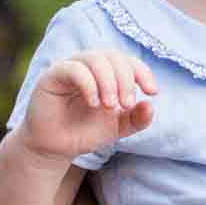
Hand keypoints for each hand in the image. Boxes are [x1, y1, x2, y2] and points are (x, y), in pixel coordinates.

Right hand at [20, 50, 155, 162]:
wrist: (56, 147)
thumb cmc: (85, 131)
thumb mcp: (118, 127)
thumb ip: (137, 118)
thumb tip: (150, 105)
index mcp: (107, 72)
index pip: (128, 61)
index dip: (143, 73)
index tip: (152, 92)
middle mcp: (89, 65)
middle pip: (114, 57)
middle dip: (125, 80)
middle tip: (127, 105)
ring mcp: (70, 67)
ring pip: (95, 59)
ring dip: (109, 81)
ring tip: (111, 106)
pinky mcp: (53, 75)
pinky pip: (74, 69)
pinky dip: (89, 84)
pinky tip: (94, 103)